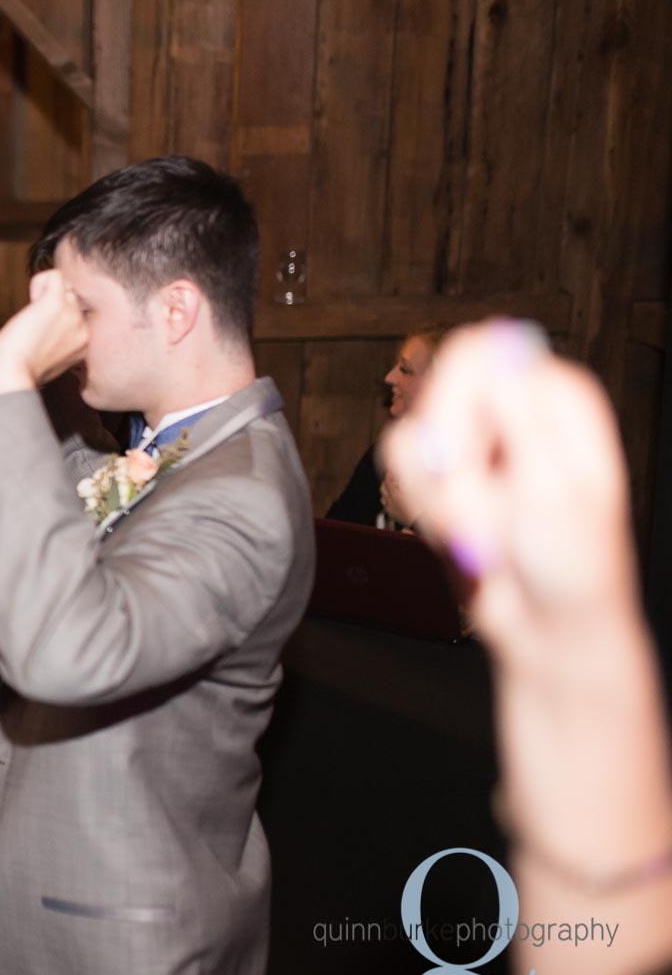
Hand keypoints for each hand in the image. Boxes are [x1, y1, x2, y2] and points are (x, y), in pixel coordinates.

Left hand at [0, 269, 88, 395]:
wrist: (12, 373)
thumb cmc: (21, 368)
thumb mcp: (50, 357)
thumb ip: (59, 339)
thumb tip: (49, 321)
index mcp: (84, 343)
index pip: (76, 314)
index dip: (56, 318)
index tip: (40, 336)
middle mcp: (83, 328)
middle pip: (71, 298)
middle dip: (51, 305)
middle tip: (33, 326)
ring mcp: (72, 315)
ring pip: (65, 285)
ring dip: (44, 294)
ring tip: (30, 316)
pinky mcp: (56, 303)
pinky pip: (55, 275)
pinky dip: (39, 282)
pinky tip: (31, 301)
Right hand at [381, 320, 637, 656]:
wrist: (547, 625)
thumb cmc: (573, 565)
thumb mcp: (553, 494)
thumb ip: (522, 420)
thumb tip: (504, 349)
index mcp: (558, 397)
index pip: (477, 353)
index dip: (456, 407)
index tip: (465, 459)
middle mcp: (514, 407)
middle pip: (435, 392)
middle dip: (447, 466)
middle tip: (484, 513)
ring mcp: (477, 438)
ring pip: (411, 438)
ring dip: (440, 499)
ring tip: (488, 533)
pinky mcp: (445, 467)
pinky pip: (400, 467)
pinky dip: (426, 509)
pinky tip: (466, 533)